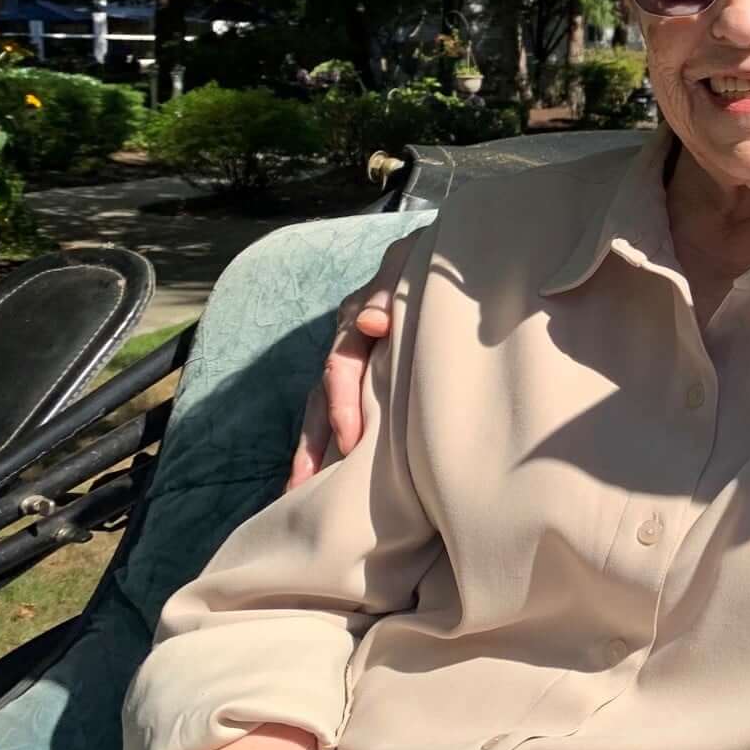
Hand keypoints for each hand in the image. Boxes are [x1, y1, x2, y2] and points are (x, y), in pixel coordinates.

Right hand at [286, 232, 415, 488]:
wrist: (451, 265)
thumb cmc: (434, 267)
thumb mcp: (411, 261)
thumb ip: (390, 288)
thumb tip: (370, 324)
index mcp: (361, 315)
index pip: (344, 358)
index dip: (345, 394)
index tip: (351, 436)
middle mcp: (349, 341)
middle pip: (329, 388)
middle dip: (326, 430)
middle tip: (323, 470)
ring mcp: (351, 361)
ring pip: (321, 407)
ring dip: (310, 448)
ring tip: (298, 489)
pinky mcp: (357, 383)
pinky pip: (328, 416)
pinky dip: (316, 448)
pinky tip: (305, 483)